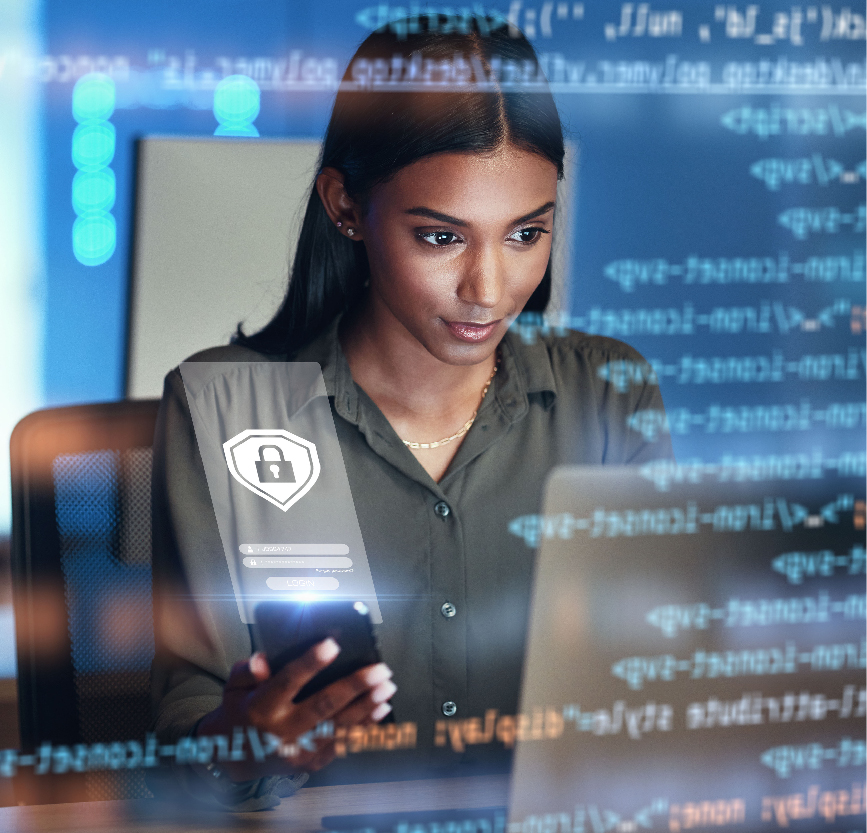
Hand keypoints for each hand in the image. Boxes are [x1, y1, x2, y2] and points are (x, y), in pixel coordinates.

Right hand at [195, 638, 395, 780]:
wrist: (232, 757)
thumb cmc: (239, 713)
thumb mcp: (234, 687)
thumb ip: (247, 671)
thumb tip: (263, 660)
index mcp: (261, 708)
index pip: (288, 681)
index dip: (311, 663)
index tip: (332, 644)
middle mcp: (281, 731)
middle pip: (323, 706)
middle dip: (355, 686)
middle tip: (379, 670)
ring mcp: (298, 751)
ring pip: (339, 728)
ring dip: (367, 707)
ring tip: (386, 688)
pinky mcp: (309, 763)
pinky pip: (342, 745)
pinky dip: (363, 728)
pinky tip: (379, 712)